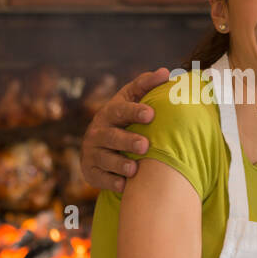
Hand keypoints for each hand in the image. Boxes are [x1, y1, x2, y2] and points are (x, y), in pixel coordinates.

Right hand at [79, 67, 170, 192]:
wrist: (98, 145)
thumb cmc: (122, 119)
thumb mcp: (130, 99)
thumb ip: (146, 85)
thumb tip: (166, 72)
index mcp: (110, 113)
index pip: (120, 110)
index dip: (134, 111)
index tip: (151, 114)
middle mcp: (97, 132)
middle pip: (111, 137)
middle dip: (127, 140)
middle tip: (145, 145)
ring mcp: (92, 153)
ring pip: (104, 159)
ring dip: (119, 164)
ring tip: (134, 168)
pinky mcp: (90, 172)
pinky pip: (100, 178)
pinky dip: (111, 182)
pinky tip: (124, 185)